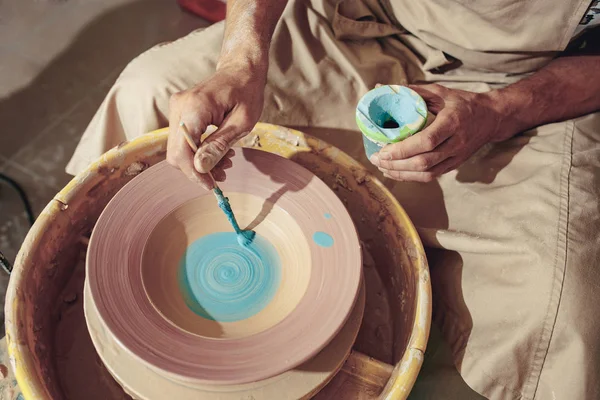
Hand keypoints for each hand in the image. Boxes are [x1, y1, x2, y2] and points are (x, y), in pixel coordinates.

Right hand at [166, 62, 266, 188]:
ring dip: (199, 162)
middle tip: (223, 173)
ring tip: (225, 160)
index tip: (212, 186)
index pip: (182, 151)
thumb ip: (219, 145)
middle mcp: (179, 107)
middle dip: (198, 169)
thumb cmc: (247, 92)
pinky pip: (182, 140)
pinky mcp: (180, 112)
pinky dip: (198, 151)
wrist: (241, 69)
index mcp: (195, 107)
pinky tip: (217, 151)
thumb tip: (200, 168)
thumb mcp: (242, 123)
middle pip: (176, 153)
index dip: (194, 173)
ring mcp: (177, 108)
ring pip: (178, 149)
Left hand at [370, 84, 515, 181]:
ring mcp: (456, 157)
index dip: (403, 149)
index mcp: (453, 122)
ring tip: (382, 167)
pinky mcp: (454, 165)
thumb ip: (413, 93)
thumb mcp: (440, 92)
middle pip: (424, 162)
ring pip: (426, 173)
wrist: (492, 117)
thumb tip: (381, 89)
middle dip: (396, 164)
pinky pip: (431, 176)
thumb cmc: (462, 102)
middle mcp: (456, 143)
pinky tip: (396, 172)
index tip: (383, 150)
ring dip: (401, 173)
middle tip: (376, 159)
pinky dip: (411, 177)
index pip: (427, 141)